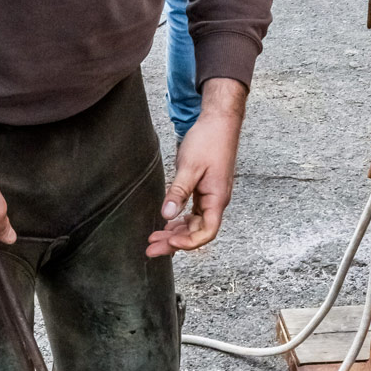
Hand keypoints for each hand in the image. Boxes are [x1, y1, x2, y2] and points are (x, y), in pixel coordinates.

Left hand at [146, 78, 245, 257]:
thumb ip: (178, 192)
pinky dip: (180, 222)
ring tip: (154, 239)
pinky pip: (193, 214)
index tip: (168, 242)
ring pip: (194, 225)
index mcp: (217, 199)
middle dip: (174, 243)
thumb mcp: (190, 167)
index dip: (187, 242)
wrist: (220, 122)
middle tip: (151, 249)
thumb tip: (167, 215)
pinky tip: (167, 224)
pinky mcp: (205, 191)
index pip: (206, 233)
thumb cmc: (209, 141)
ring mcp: (211, 197)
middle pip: (197, 233)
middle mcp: (216, 202)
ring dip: (175, 234)